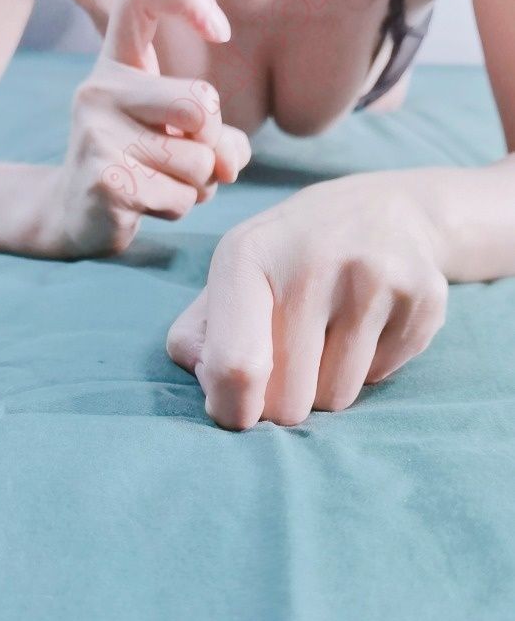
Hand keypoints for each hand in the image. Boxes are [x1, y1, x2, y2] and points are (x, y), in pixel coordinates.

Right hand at [55, 0, 250, 256]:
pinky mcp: (106, 182)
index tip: (221, 33)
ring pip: (198, 162)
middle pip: (201, 104)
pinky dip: (178, 208)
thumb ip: (222, 139)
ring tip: (161, 182)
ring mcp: (97, 135)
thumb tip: (228, 160)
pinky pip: (180, 198)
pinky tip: (146, 204)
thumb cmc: (142, 165)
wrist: (77, 216)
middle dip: (213, 142)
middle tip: (186, 156)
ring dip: (197, 185)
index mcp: (118, 64)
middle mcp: (100, 89)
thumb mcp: (186, 139)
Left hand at [166, 172, 448, 428]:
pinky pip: (380, 379)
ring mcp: (375, 277)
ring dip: (326, 385)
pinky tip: (367, 323)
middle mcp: (313, 262)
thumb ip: (198, 338)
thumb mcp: (230, 279)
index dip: (233, 409)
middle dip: (284, 400)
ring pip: (337, 399)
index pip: (236, 367)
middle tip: (291, 359)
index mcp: (248, 256)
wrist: (383, 210)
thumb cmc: (287, 260)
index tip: (239, 411)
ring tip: (330, 335)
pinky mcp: (422, 298)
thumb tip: (217, 394)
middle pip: (289, 402)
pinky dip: (369, 368)